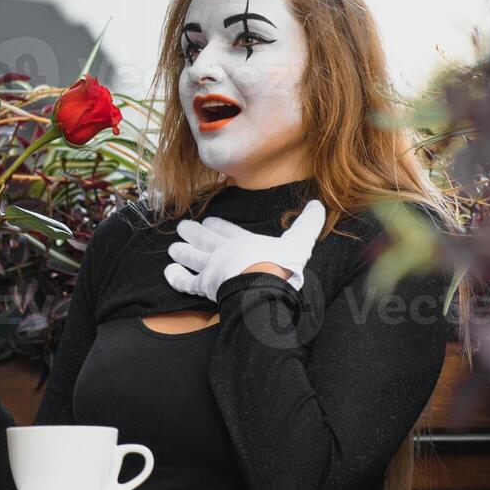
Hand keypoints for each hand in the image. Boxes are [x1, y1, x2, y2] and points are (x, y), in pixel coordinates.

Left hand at [164, 199, 326, 300]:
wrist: (262, 285)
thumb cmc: (281, 265)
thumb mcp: (299, 242)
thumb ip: (307, 224)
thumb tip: (319, 205)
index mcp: (243, 241)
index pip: (227, 230)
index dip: (217, 225)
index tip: (209, 221)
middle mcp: (223, 251)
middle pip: (205, 240)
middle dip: (194, 233)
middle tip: (183, 227)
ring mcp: (211, 268)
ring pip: (191, 257)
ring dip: (182, 251)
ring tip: (172, 247)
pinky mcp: (204, 285)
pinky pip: (185, 281)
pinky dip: (176, 277)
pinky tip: (169, 272)